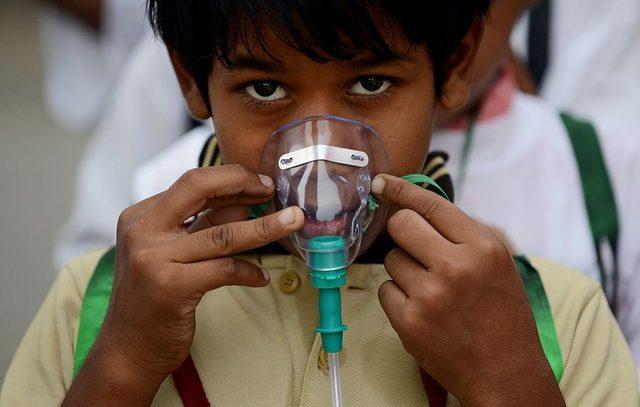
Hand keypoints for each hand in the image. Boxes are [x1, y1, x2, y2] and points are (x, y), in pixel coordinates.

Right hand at [65, 165, 303, 404]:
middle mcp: (142, 231)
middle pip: (199, 188)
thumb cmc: (153, 300)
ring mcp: (153, 258)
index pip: (191, 183)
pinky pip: (225, 269)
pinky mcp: (171, 287)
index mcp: (140, 216)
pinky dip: (250, 271)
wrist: (126, 350)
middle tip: (272, 189)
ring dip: (264, 227)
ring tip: (293, 221)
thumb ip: (201, 226)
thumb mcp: (170, 253)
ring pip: (223, 233)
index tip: (259, 183)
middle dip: (243, 183)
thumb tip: (245, 203)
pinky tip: (262, 276)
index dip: (230, 178)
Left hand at [372, 174, 563, 406]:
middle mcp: (455, 267)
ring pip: (391, 259)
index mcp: (483, 247)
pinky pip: (385, 290)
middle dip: (403, 231)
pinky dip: (398, 297)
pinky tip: (422, 310)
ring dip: (405, 270)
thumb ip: (463, 233)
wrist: (505, 372)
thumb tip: (419, 204)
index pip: (431, 205)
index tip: (381, 182)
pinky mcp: (408, 322)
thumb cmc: (503, 314)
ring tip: (431, 290)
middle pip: (401, 225)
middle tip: (416, 248)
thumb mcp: (498, 263)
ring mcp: (429, 296)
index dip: (402, 189)